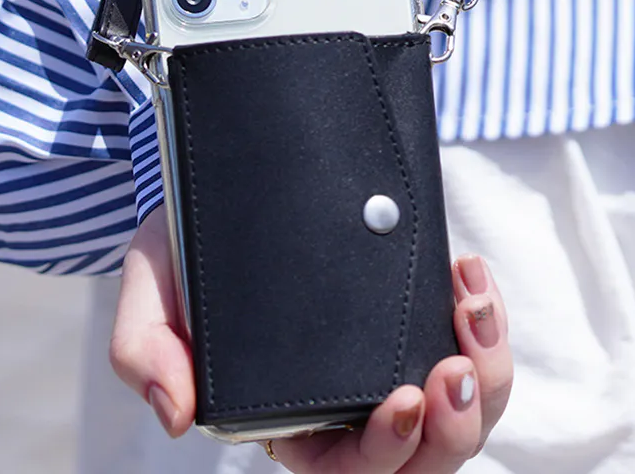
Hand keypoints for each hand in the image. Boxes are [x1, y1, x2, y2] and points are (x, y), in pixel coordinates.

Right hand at [109, 210, 513, 472]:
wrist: (220, 188)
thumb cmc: (185, 254)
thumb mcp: (151, 294)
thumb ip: (146, 351)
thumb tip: (175, 414)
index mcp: (290, 425)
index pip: (348, 469)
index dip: (387, 450)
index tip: (402, 400)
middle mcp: (350, 406)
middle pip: (427, 456)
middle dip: (456, 425)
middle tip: (455, 369)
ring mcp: (393, 361)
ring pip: (467, 409)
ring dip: (488, 373)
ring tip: (475, 309)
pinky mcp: (420, 318)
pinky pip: (476, 348)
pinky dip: (487, 322)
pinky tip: (470, 278)